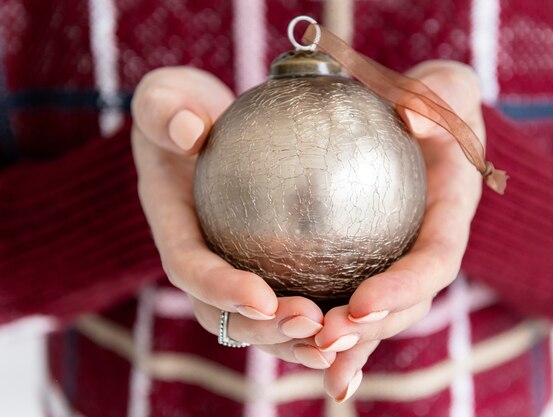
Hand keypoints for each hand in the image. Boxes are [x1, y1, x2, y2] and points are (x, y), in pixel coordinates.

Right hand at [131, 67, 330, 363]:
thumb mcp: (163, 97)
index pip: (189, 267)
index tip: (261, 298)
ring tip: (338, 342)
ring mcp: (228, 265)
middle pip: (224, 313)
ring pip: (258, 320)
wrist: (194, 125)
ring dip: (294, 339)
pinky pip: (286, 297)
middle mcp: (200, 257)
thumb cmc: (178, 109)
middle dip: (265, 329)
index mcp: (173, 226)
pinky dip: (317, 319)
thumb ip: (165, 110)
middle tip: (311, 323)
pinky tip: (357, 324)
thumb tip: (189, 131)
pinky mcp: (259, 263)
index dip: (220, 290)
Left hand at [315, 60, 484, 401]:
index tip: (362, 303)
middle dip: (372, 328)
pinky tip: (314, 360)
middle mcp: (430, 245)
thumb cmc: (436, 101)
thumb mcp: (443, 89)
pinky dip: (340, 332)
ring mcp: (404, 258)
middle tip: (326, 338)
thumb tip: (412, 117)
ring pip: (383, 312)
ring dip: (352, 341)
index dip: (404, 287)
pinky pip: (359, 299)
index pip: (434, 260)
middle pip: (409, 303)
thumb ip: (434, 99)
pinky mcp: (376, 260)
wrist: (428, 119)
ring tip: (314, 356)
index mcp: (451, 213)